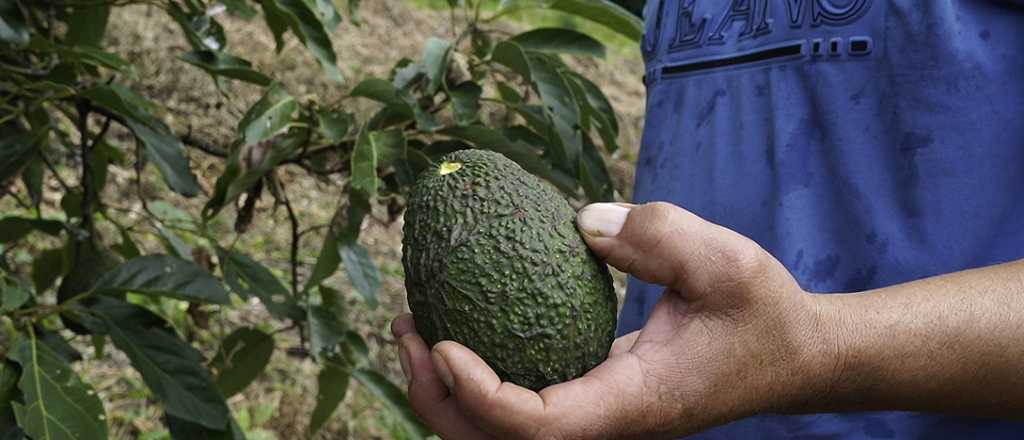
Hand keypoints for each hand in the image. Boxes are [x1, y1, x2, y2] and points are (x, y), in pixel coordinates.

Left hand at [392, 202, 833, 438]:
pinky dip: (476, 377)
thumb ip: (658, 237)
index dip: (483, 397)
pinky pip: (520, 405)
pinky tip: (458, 325)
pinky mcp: (592, 400)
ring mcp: (597, 418)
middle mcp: (606, 424)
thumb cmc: (762, 314)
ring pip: (501, 433)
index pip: (542, 428)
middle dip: (439, 399)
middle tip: (405, 329)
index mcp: (633, 405)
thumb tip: (579, 223)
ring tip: (411, 328)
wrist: (791, 357)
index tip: (445, 343)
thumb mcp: (726, 261)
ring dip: (446, 391)